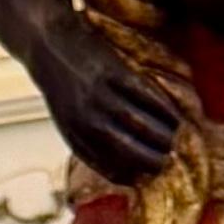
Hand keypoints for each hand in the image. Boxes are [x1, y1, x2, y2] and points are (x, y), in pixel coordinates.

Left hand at [53, 37, 187, 184]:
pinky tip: (173, 115)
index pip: (109, 167)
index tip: (147, 176)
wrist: (50, 46)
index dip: (133, 175)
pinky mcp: (114, 72)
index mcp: (76, 137)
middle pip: (129, 149)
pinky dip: (163, 108)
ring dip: (162, 135)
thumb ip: (89, 145)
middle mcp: (88, 120)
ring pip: (141, 124)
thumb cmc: (64, 90)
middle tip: (167, 159)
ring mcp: (102, 96)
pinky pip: (146, 96)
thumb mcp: (67, 123)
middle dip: (152, 159)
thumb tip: (122, 172)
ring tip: (173, 138)